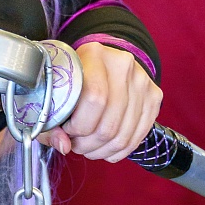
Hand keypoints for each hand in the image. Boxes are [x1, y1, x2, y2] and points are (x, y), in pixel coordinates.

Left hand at [47, 42, 162, 161]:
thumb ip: (51, 122)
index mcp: (94, 54)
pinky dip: (119, 150)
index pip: (94, 98)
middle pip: (109, 123)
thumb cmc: (73, 80)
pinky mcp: (154, 96)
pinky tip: (106, 148)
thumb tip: (64, 146)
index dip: (78, 125)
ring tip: (89, 148)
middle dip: (88, 144)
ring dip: (102, 150)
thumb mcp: (53, 94)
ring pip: (123, 134)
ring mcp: (142, 80)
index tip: (67, 130)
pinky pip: (138, 136)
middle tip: (76, 144)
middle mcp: (122, 64)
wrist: (103, 64)